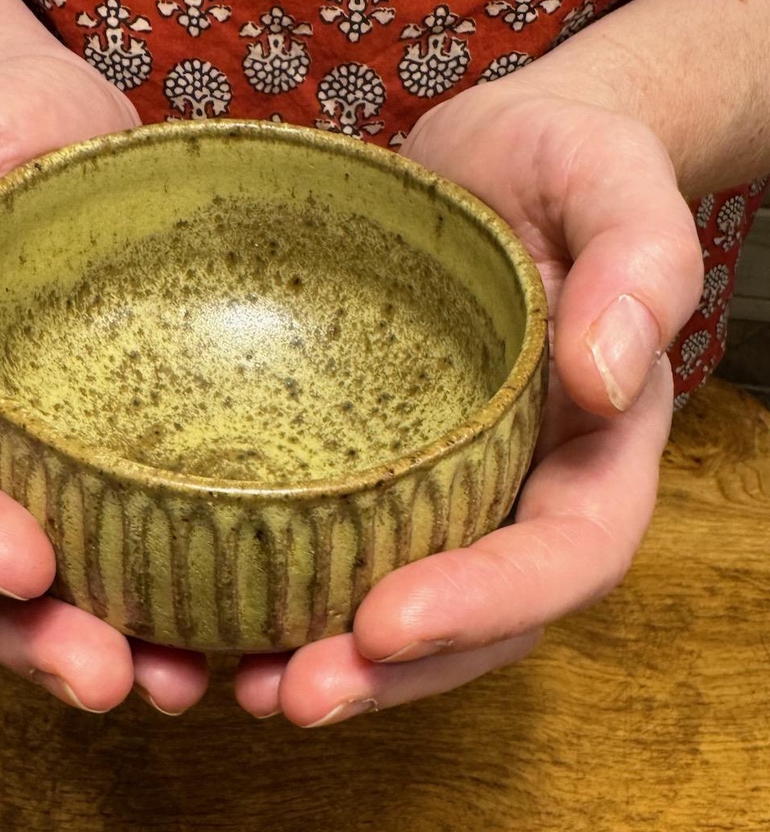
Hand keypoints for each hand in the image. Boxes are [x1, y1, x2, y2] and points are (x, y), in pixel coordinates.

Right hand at [0, 51, 208, 714]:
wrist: (61, 130)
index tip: (21, 566)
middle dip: (30, 634)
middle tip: (108, 676)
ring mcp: (39, 454)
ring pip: (51, 579)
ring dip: (104, 642)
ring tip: (181, 683)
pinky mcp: (116, 447)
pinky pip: (130, 530)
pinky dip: (171, 589)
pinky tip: (229, 628)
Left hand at [234, 76, 703, 725]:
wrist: (487, 160)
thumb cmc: (559, 162)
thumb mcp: (608, 176)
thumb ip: (640, 263)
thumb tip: (607, 378)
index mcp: (593, 442)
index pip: (564, 553)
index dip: (488, 604)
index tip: (388, 621)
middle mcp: (518, 481)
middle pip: (475, 615)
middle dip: (391, 672)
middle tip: (290, 692)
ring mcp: (443, 479)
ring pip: (402, 601)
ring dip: (331, 660)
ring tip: (238, 684)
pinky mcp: (370, 459)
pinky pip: (338, 540)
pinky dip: (285, 588)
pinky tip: (212, 610)